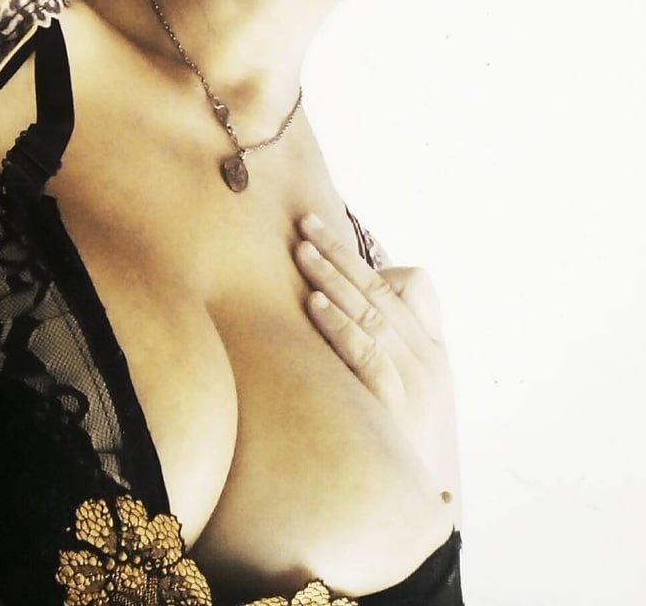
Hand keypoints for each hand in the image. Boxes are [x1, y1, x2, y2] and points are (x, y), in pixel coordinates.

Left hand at [294, 213, 457, 494]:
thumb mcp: (410, 397)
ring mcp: (414, 379)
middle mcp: (426, 357)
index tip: (326, 236)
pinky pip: (365, 352)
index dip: (363, 260)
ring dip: (334, 277)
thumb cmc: (408, 449)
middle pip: (379, 290)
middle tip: (305, 222)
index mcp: (431, 349)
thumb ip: (382, 357)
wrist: (428, 512)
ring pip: (370, 312)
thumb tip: (336, 323)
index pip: (405, 287)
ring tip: (302, 250)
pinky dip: (340, 323)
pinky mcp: (395, 405)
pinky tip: (314, 302)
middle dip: (339, 253)